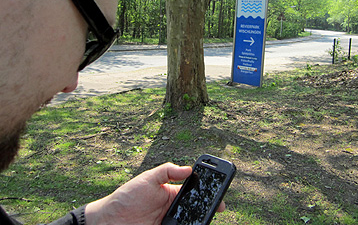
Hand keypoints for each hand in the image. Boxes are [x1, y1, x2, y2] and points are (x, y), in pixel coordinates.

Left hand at [84, 162, 224, 224]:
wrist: (108, 221)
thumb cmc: (127, 197)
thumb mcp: (147, 178)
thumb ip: (167, 171)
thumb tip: (189, 168)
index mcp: (171, 193)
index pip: (194, 191)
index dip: (207, 192)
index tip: (219, 193)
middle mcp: (173, 209)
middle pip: (195, 209)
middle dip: (207, 208)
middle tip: (217, 208)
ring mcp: (169, 223)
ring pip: (189, 222)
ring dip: (198, 219)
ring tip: (206, 218)